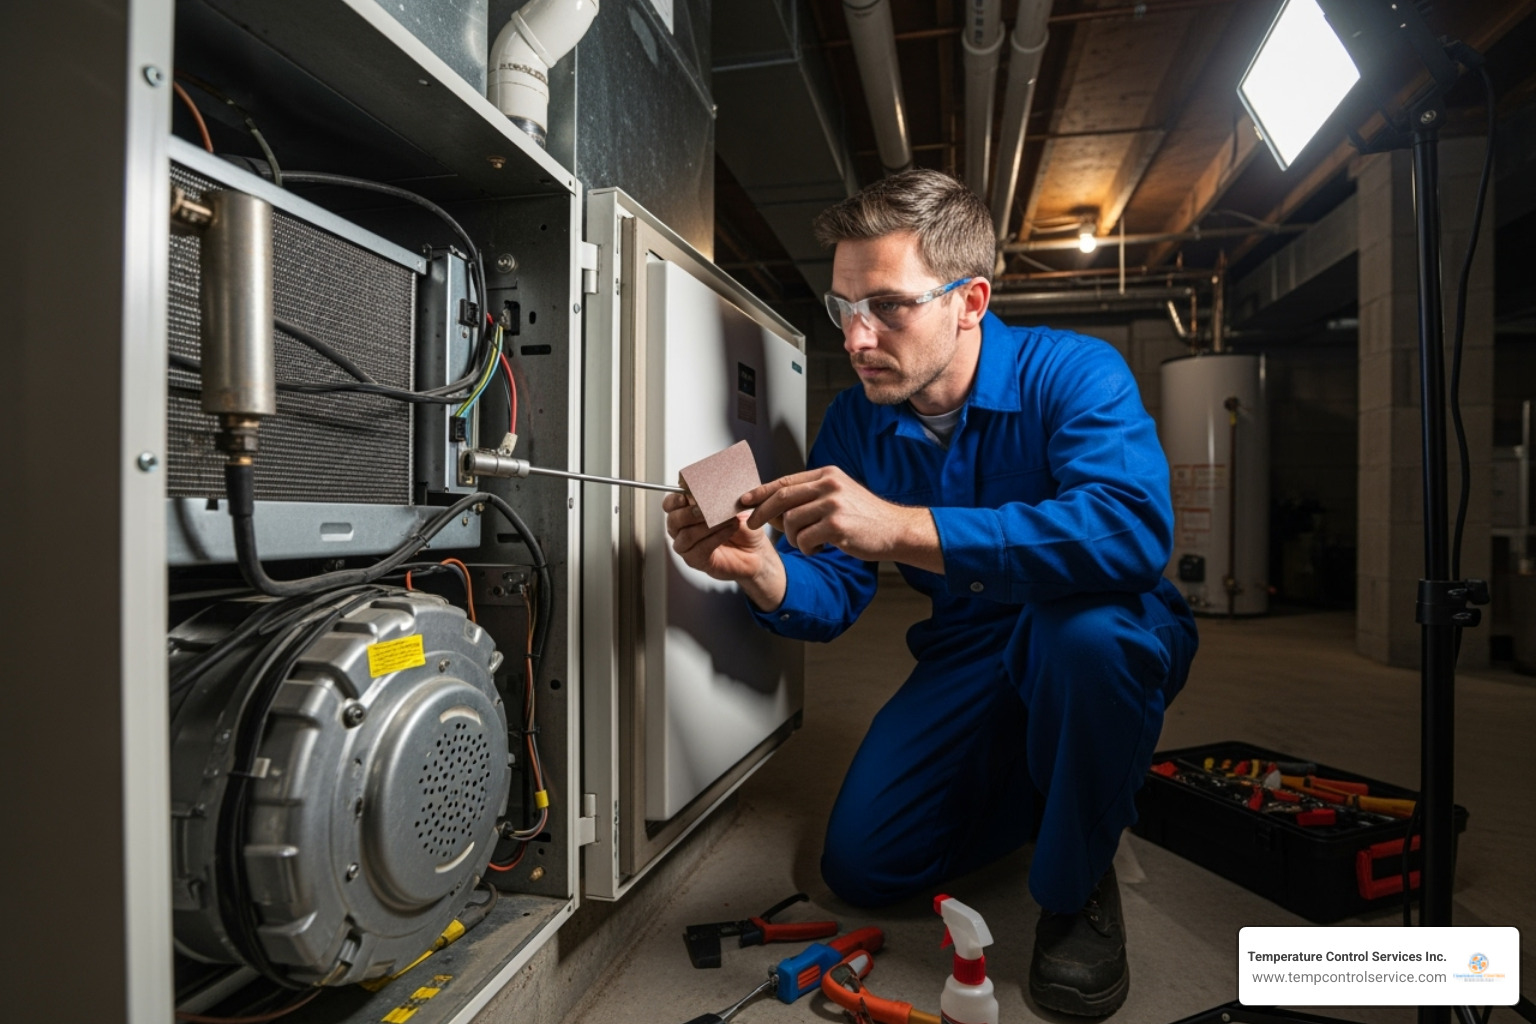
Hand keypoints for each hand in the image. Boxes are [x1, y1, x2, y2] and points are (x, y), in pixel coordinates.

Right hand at [661, 491, 786, 608]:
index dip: (675, 500)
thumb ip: (719, 497)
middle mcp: (682, 531)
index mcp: (686, 513)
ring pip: (686, 536)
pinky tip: (730, 530)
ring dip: (706, 526)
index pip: (669, 505)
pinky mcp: (696, 561)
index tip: (687, 495)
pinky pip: (700, 549)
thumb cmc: (742, 528)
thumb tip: (713, 485)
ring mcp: (687, 548)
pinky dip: (715, 537)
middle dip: (689, 513)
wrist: (755, 551)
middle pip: (673, 520)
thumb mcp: (732, 506)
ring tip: (727, 519)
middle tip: (707, 508)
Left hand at [742, 466, 941, 569]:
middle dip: (762, 513)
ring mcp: (834, 503)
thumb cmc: (865, 517)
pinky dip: (807, 548)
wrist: (895, 530)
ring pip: (791, 521)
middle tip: (751, 524)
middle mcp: (829, 485)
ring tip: (809, 542)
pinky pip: (805, 539)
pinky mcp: (837, 524)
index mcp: (827, 475)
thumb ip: (809, 497)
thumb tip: (772, 508)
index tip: (744, 500)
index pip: (785, 481)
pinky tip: (819, 548)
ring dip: (793, 538)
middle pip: (782, 497)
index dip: (761, 491)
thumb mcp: (838, 496)